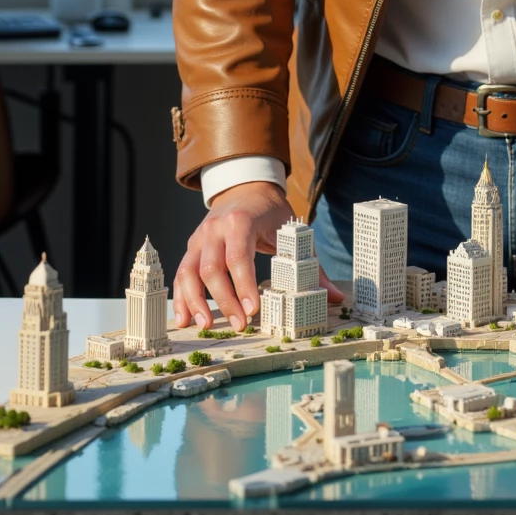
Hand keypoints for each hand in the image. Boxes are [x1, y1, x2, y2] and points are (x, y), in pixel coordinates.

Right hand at [173, 180, 343, 332]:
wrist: (247, 188)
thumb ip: (312, 265)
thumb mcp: (293, 232)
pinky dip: (181, 298)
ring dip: (195, 302)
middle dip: (224, 301)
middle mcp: (215, 229)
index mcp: (241, 221)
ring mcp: (200, 238)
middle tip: (239, 326)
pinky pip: (181, 274)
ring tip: (205, 326)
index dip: (244, 285)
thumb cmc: (272, 212)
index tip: (252, 310)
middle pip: (212, 268)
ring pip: (189, 272)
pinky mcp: (192, 248)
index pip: (238, 256)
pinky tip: (184, 319)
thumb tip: (334, 296)